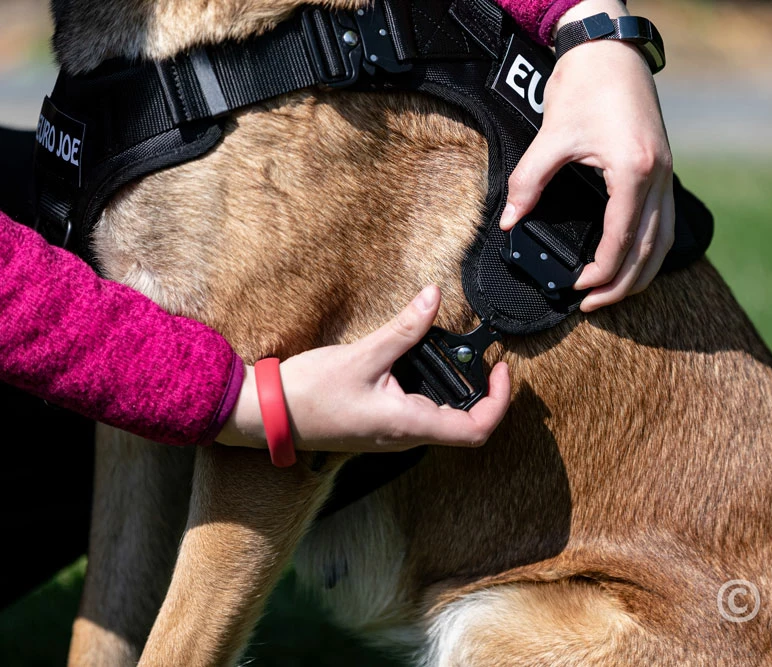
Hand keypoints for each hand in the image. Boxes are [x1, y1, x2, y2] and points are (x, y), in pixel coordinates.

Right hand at [217, 285, 510, 451]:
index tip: (500, 370)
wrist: (268, 415)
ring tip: (457, 355)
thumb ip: (404, 328)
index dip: (499, 402)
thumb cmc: (309, 394)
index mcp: (409, 424)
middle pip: (464, 425)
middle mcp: (406, 435)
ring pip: (442, 418)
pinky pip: (420, 411)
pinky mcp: (381, 425)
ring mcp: (393, 433)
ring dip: (457, 390)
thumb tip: (433, 298)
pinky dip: (432, 388)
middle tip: (485, 359)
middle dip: (483, 392)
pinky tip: (421, 361)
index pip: (475, 430)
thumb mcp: (363, 355)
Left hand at [499, 0, 674, 312]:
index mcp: (633, 171)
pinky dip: (651, 250)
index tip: (576, 289)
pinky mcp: (665, 170)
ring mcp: (667, 175)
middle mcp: (658, 177)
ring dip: (641, 273)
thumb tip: (509, 220)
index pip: (620, 240)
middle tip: (593, 305)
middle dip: (621, 284)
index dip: (599, 272)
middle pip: (648, 251)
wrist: (609, 49)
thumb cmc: (585, 84)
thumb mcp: (551, 136)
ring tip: (614, 293)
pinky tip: (633, 261)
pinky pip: (665, 223)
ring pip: (663, 242)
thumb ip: (529, 182)